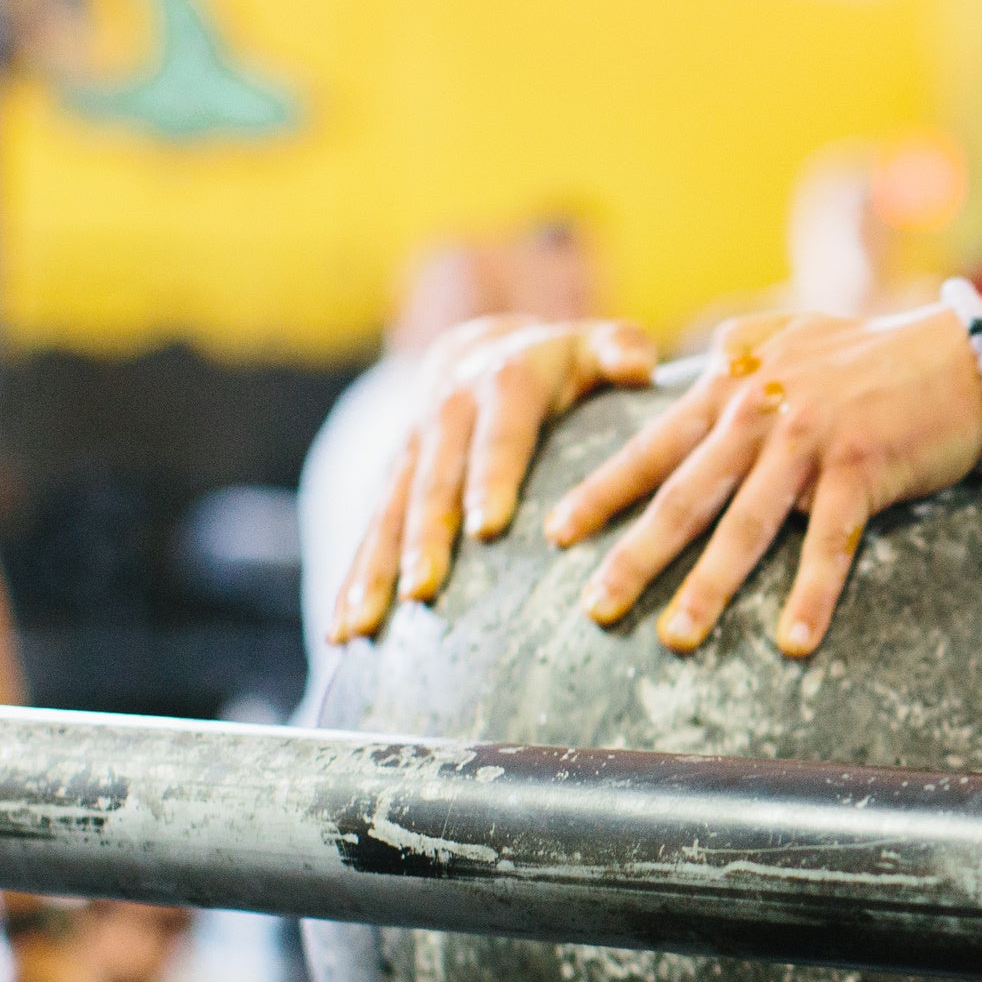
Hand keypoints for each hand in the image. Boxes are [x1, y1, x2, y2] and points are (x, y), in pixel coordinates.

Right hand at [329, 315, 656, 642]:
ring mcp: (409, 450)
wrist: (475, 352)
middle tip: (423, 591)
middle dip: (425, 537)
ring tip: (363, 626)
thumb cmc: (558, 365)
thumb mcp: (592, 348)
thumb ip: (620, 353)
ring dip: (373, 569)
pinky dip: (352, 581)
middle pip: (433, 480)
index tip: (488, 527)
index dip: (491, 476)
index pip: (497, 433)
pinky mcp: (387, 482)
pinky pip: (367, 533)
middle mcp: (444, 412)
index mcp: (501, 382)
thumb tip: (639, 365)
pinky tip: (342, 633)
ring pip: (387, 512)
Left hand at [547, 303, 981, 657]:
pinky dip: (812, 596)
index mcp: (734, 385)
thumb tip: (692, 375)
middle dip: (635, 556)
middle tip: (595, 607)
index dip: (603, 491)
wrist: (961, 356)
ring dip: (709, 588)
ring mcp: (808, 439)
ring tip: (677, 640)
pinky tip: (792, 643)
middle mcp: (759, 411)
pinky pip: (831, 544)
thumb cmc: (872, 357)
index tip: (557, 533)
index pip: (653, 445)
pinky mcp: (861, 466)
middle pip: (684, 495)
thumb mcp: (790, 339)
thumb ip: (737, 358)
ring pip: (746, 526)